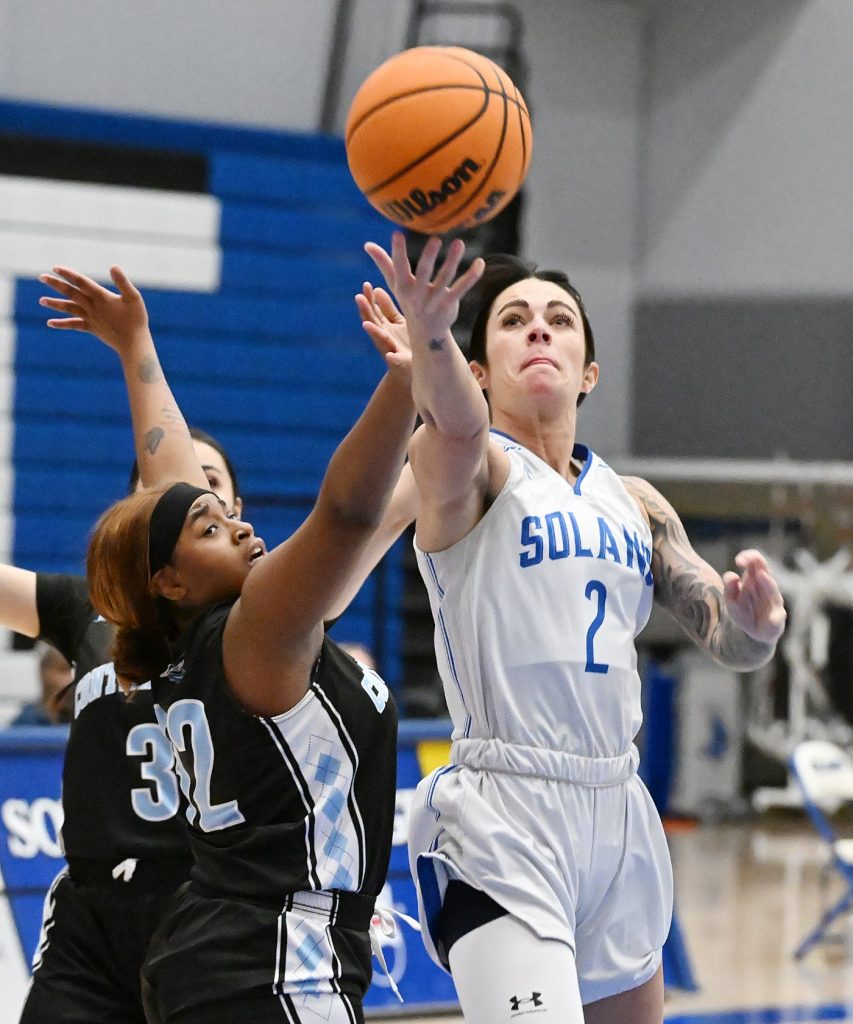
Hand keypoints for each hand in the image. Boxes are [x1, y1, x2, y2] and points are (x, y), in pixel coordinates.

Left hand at [39, 265, 148, 354]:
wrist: (133, 343)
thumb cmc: (136, 320)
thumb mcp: (134, 297)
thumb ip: (123, 282)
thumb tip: (113, 266)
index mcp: (102, 297)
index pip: (82, 282)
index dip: (69, 274)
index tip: (56, 268)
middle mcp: (93, 307)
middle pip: (71, 293)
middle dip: (56, 284)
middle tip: (42, 277)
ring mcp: (91, 318)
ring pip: (69, 309)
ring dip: (54, 304)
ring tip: (41, 301)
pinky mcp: (92, 328)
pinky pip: (74, 325)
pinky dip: (62, 324)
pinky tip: (50, 323)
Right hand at [356, 281, 411, 386]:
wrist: (415, 370)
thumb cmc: (406, 343)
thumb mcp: (398, 322)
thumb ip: (387, 308)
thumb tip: (376, 288)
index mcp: (385, 326)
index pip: (373, 311)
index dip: (369, 299)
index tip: (366, 285)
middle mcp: (385, 337)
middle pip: (373, 322)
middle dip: (366, 311)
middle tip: (359, 297)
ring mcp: (391, 350)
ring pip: (380, 340)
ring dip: (373, 332)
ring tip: (366, 325)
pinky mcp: (400, 364)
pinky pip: (396, 362)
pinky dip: (393, 359)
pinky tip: (390, 355)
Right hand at [364, 232, 483, 344]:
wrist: (426, 333)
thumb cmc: (409, 301)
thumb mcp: (396, 284)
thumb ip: (384, 263)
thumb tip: (367, 245)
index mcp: (403, 287)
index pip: (399, 268)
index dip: (397, 252)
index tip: (397, 234)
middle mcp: (418, 295)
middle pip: (424, 274)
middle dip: (428, 257)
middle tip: (435, 239)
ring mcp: (434, 301)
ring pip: (445, 279)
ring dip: (452, 261)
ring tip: (459, 243)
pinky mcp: (449, 305)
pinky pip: (461, 289)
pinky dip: (471, 276)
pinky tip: (480, 263)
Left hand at [722, 549, 786, 644]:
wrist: (754, 633)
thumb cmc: (744, 612)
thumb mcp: (731, 601)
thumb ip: (729, 588)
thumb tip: (732, 574)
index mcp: (755, 580)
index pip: (755, 561)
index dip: (748, 557)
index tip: (738, 561)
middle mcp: (766, 586)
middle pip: (764, 569)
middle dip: (756, 563)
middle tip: (743, 562)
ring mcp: (773, 600)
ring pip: (772, 589)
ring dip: (766, 582)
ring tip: (760, 576)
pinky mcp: (778, 617)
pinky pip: (778, 615)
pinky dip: (775, 617)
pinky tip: (772, 618)